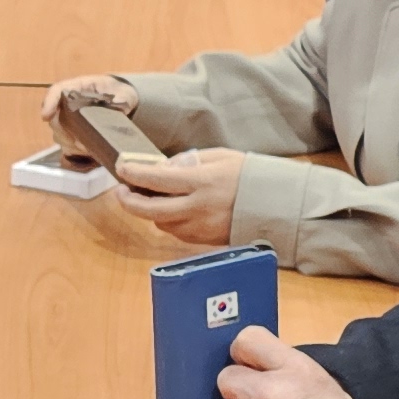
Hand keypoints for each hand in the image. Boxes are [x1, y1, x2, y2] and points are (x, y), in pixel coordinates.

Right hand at [37, 73, 137, 154]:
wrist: (122, 102)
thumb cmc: (120, 93)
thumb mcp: (125, 92)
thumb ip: (122, 98)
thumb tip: (118, 106)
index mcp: (78, 87)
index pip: (57, 91)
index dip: (48, 102)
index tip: (45, 116)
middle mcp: (68, 104)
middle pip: (55, 118)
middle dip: (64, 132)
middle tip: (81, 142)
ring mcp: (69, 120)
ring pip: (59, 135)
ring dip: (71, 144)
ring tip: (88, 148)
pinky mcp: (74, 134)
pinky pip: (67, 146)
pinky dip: (75, 151)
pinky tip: (89, 152)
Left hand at [112, 148, 242, 245]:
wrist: (277, 206)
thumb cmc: (250, 177)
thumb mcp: (220, 157)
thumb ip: (189, 161)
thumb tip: (163, 168)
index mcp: (203, 182)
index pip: (156, 178)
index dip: (133, 173)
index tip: (121, 167)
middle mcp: (198, 208)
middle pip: (150, 210)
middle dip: (128, 201)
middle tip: (121, 190)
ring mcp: (201, 228)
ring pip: (161, 223)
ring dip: (149, 211)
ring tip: (148, 196)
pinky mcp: (205, 240)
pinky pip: (177, 232)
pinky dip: (168, 220)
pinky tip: (171, 208)